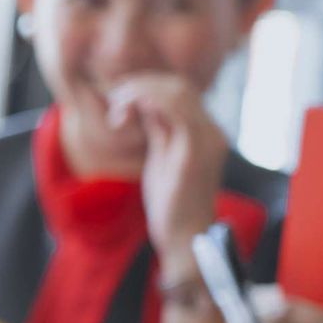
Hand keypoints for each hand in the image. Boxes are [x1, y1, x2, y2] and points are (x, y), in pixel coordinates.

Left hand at [105, 76, 229, 262]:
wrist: (185, 238)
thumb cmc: (171, 203)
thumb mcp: (162, 158)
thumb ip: (158, 131)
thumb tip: (143, 105)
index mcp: (204, 132)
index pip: (180, 90)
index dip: (146, 86)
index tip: (118, 99)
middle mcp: (210, 131)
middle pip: (178, 85)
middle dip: (139, 85)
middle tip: (112, 102)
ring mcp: (205, 140)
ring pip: (176, 92)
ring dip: (138, 92)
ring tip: (115, 110)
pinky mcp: (193, 152)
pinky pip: (174, 111)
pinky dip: (146, 103)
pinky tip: (123, 117)